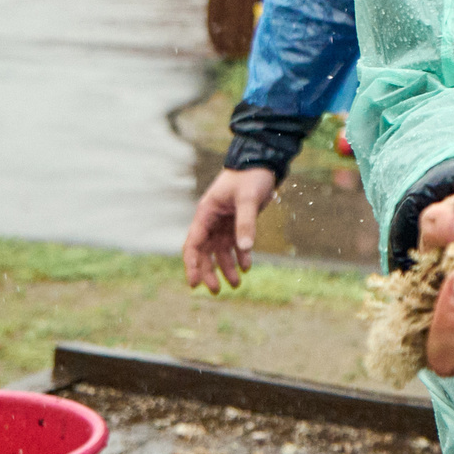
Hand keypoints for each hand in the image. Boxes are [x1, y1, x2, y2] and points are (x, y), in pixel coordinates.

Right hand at [183, 167, 279, 291]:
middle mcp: (211, 220)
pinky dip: (240, 256)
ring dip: (226, 268)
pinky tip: (247, 267)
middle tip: (217, 291)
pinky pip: (235, 244)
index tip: (194, 284)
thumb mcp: (248, 199)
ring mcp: (223, 223)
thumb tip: (245, 249)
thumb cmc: (251, 177)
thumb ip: (246, 223)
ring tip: (236, 285)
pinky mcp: (237, 223)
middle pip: (204, 252)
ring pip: (219, 251)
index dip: (191, 265)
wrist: (262, 162)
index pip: (193, 244)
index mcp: (205, 214)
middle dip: (209, 272)